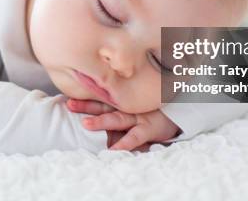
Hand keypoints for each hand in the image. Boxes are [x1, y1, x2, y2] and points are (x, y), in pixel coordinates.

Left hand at [66, 98, 180, 151]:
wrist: (180, 108)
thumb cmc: (153, 108)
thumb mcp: (134, 103)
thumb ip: (118, 104)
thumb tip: (93, 106)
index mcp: (122, 102)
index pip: (101, 98)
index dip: (85, 97)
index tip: (67, 97)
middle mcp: (128, 107)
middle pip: (104, 105)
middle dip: (87, 106)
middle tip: (70, 105)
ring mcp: (138, 116)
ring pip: (117, 118)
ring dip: (101, 121)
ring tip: (86, 124)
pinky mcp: (149, 128)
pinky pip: (135, 137)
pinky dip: (124, 144)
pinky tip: (113, 150)